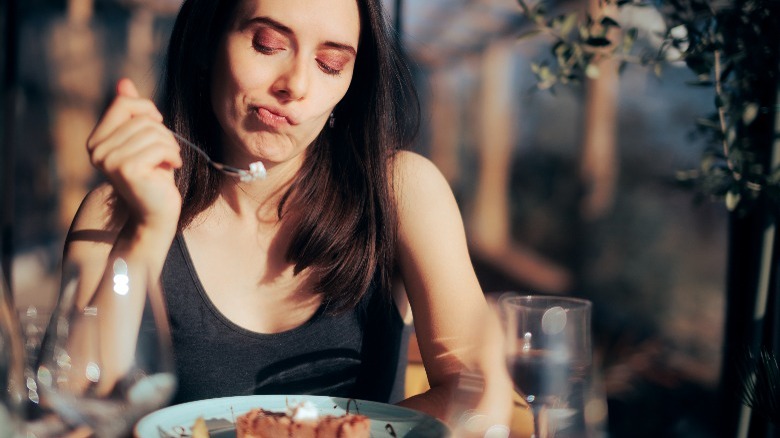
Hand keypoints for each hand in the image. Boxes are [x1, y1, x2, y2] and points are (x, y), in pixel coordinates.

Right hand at [87, 78, 182, 235]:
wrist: (157, 212)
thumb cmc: (153, 174)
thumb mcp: (142, 140)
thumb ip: (131, 113)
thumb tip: (124, 82)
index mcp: (96, 140)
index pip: (123, 103)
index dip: (147, 108)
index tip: (159, 123)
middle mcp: (97, 150)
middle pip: (141, 119)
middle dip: (163, 133)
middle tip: (168, 151)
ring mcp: (110, 160)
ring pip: (153, 132)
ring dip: (170, 145)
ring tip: (170, 160)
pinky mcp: (127, 170)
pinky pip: (159, 147)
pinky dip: (173, 155)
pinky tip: (172, 167)